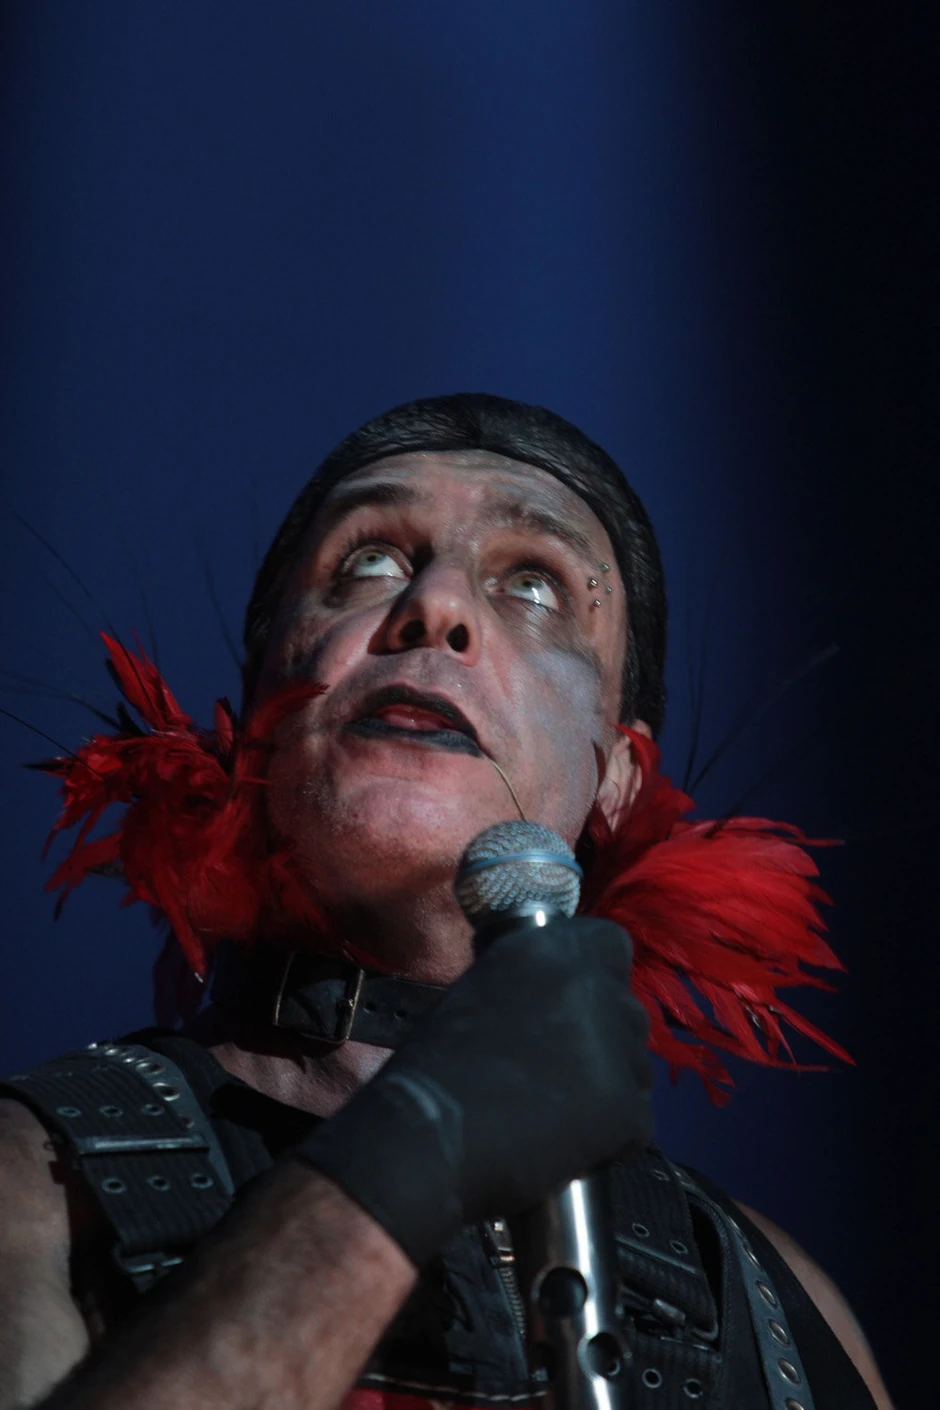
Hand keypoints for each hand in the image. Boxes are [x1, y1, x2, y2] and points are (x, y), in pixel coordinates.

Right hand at [294, 918, 652, 1265]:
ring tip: (556, 1109)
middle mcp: (592, 986)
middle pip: (626, 1008)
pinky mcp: (627, 1109)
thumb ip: (530, 982)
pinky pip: (635, 1118)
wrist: (428, 1138)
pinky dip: (609, 1135)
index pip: (610, 944)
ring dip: (608, 1083)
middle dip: (602, 1036)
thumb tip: (552, 998)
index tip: (575, 1000)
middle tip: (559, 1068)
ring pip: (634, 1064)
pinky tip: (562, 1140)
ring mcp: (616, 1048)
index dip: (596, 974)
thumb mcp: (482, 990)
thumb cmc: (435, 1068)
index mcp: (550, 949)